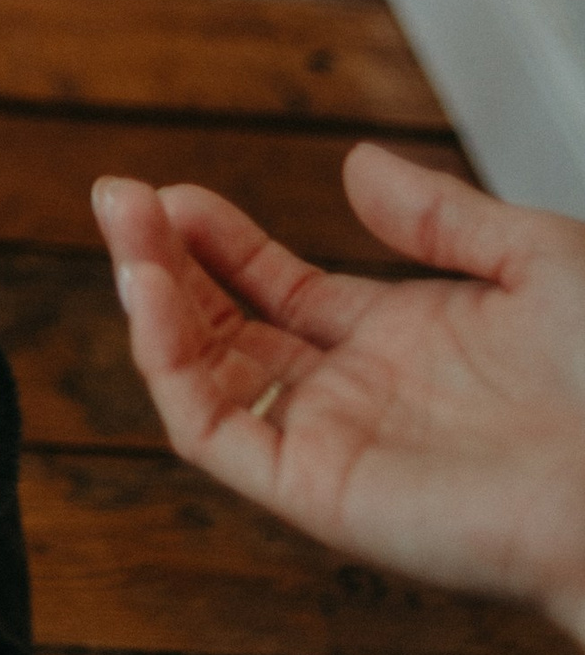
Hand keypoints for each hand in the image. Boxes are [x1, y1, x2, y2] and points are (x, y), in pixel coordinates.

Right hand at [93, 149, 584, 648]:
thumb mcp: (536, 260)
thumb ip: (438, 214)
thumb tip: (355, 164)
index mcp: (402, 342)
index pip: (276, 288)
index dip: (218, 239)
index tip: (172, 193)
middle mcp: (355, 396)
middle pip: (224, 327)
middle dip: (163, 260)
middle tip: (118, 198)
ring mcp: (329, 443)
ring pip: (202, 374)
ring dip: (150, 299)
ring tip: (124, 228)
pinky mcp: (314, 490)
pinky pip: (211, 430)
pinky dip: (166, 361)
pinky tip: (149, 292)